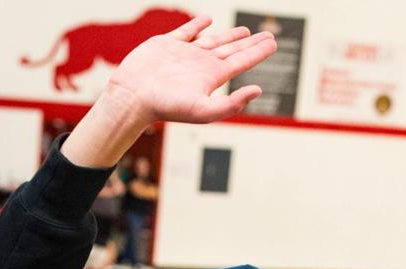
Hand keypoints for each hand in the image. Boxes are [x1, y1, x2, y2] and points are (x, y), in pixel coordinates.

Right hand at [62, 17, 275, 168]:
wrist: (133, 97)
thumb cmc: (165, 107)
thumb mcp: (203, 110)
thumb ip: (232, 103)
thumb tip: (258, 90)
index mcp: (211, 77)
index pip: (242, 61)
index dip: (259, 51)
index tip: (273, 43)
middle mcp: (201, 64)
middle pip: (232, 50)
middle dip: (250, 43)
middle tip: (267, 36)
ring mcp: (184, 54)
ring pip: (213, 40)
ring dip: (229, 36)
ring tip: (244, 32)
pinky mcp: (167, 44)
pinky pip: (186, 31)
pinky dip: (198, 24)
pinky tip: (207, 20)